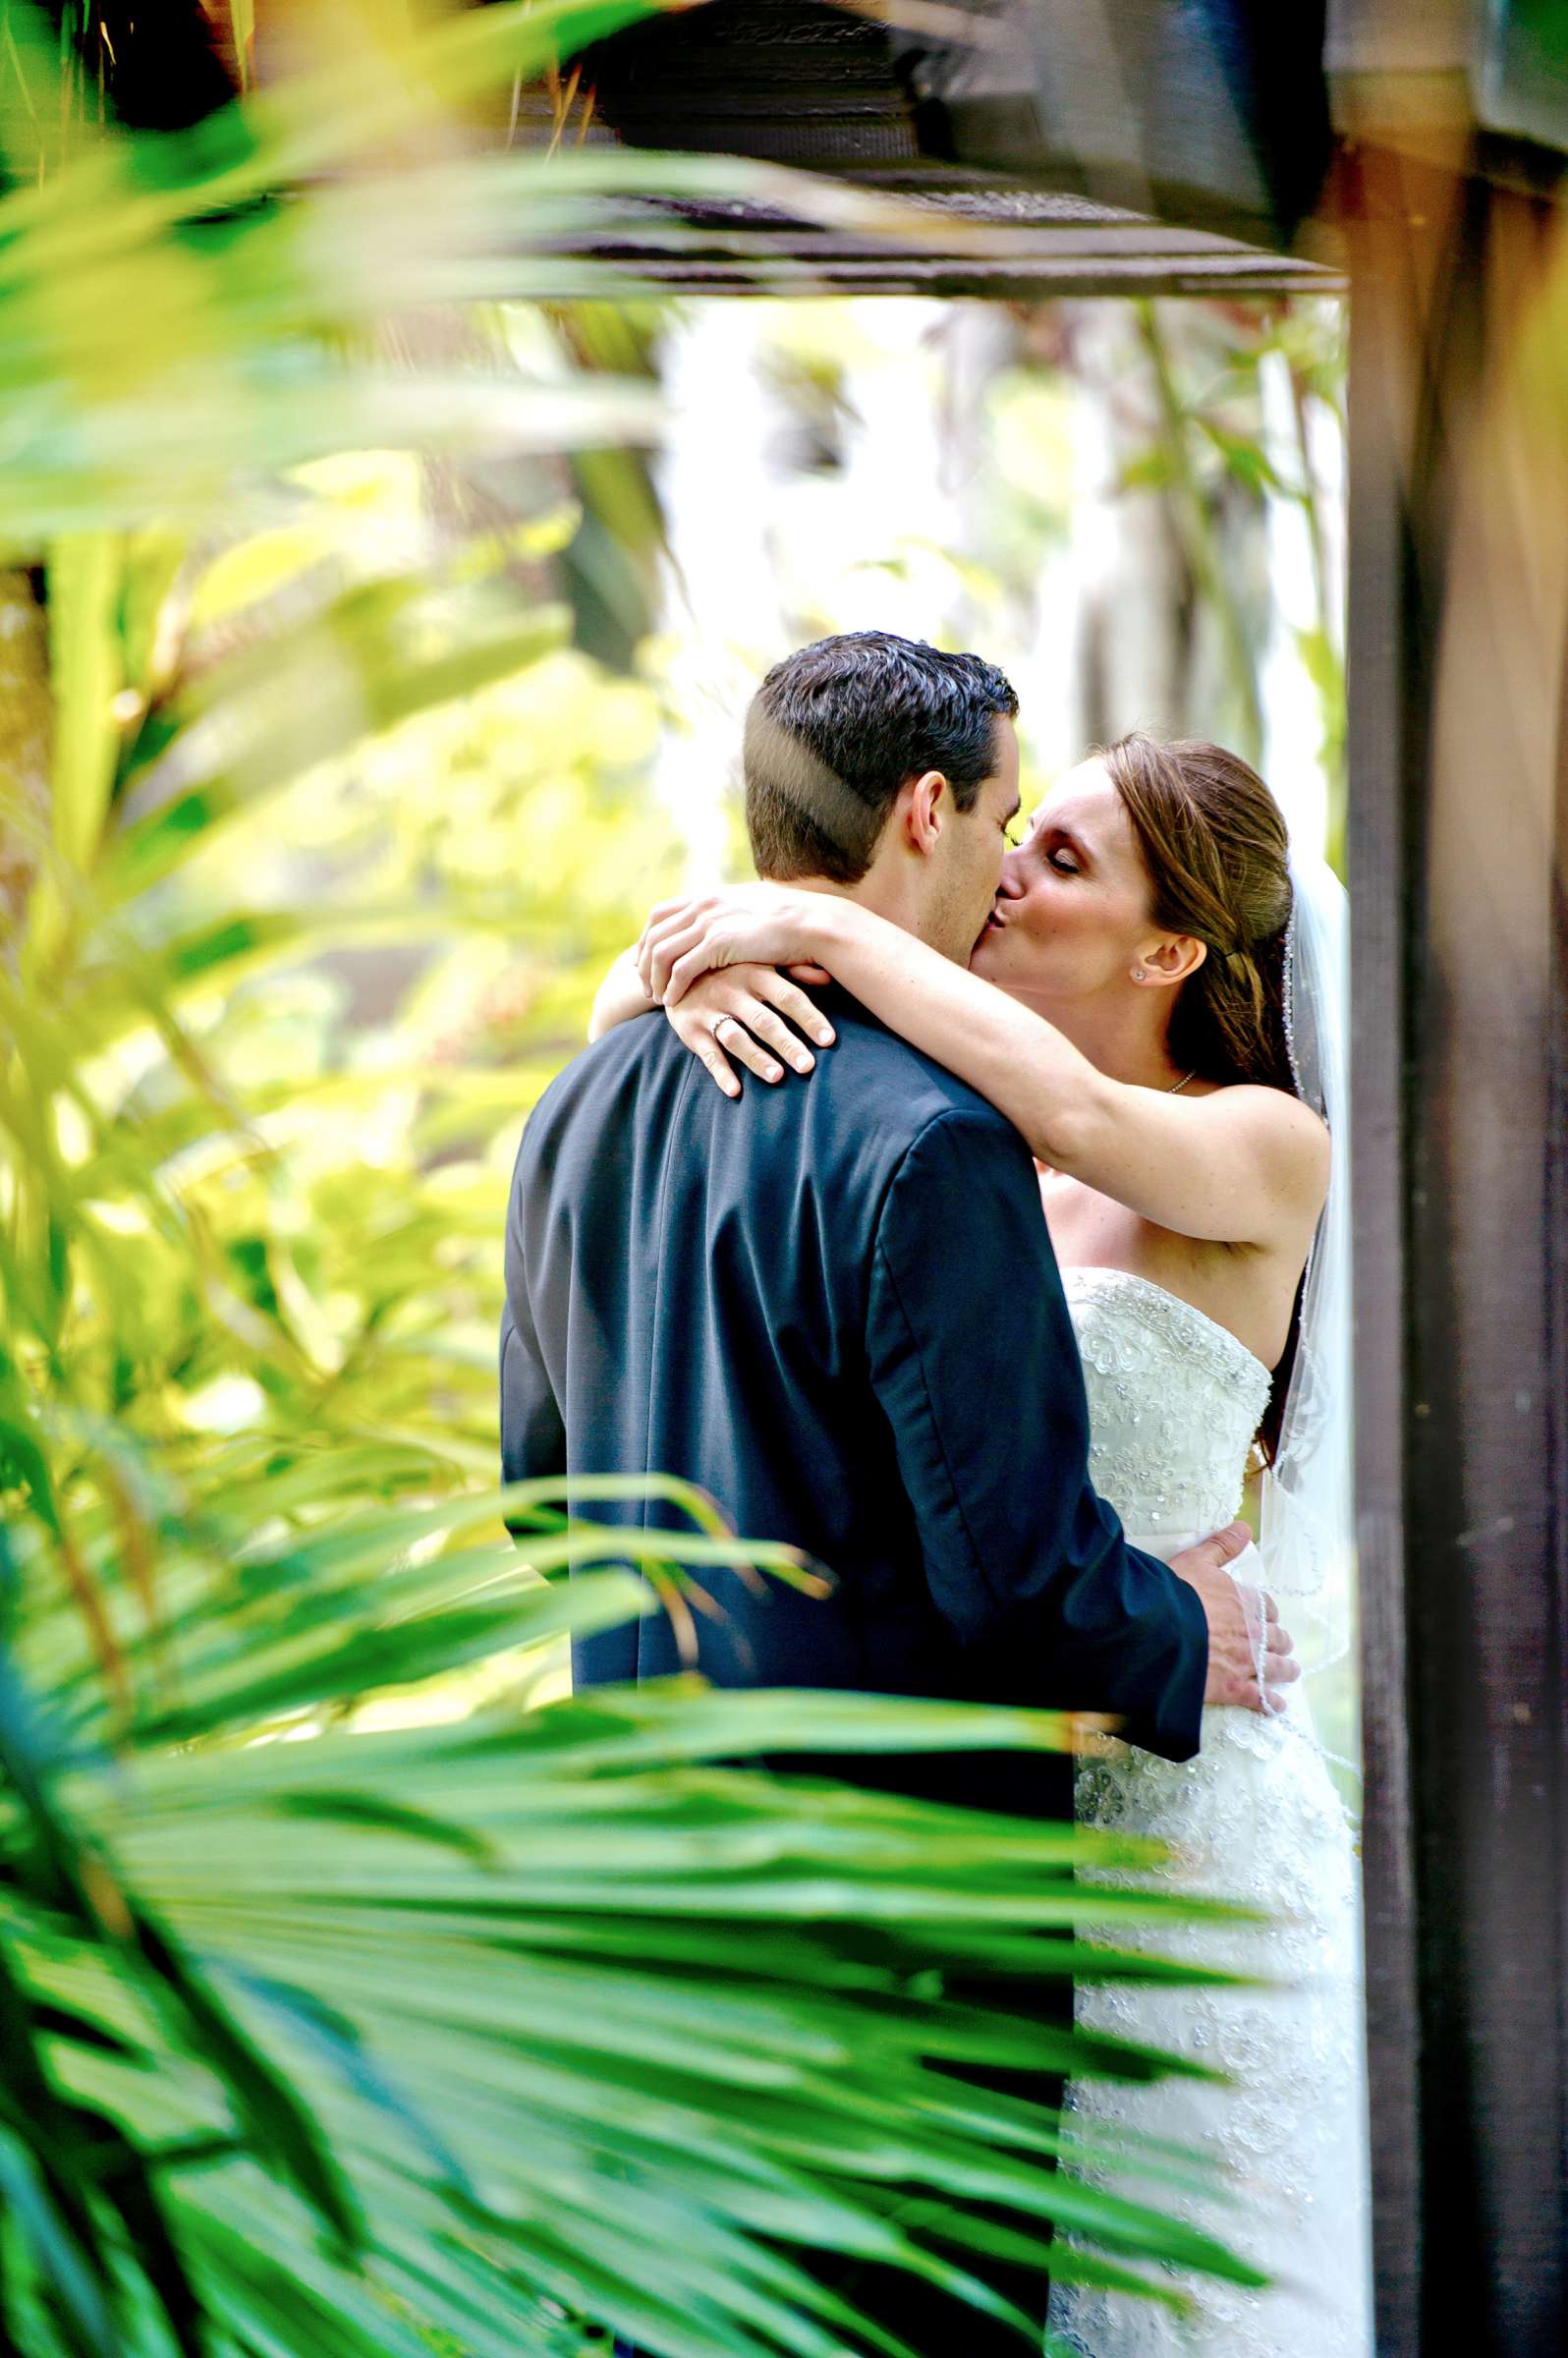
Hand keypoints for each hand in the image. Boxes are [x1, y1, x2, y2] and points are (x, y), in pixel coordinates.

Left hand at [638, 884, 823, 1005]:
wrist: (810, 922)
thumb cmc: (788, 920)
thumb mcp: (750, 908)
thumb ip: (729, 913)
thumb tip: (723, 920)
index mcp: (707, 897)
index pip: (659, 915)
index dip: (646, 940)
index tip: (646, 963)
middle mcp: (702, 906)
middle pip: (654, 935)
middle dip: (643, 964)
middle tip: (647, 987)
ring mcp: (708, 923)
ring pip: (662, 954)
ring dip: (655, 979)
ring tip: (657, 999)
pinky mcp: (718, 943)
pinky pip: (681, 970)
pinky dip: (672, 988)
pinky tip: (673, 1002)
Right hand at [665, 964, 836, 1099]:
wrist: (673, 969)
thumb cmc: (729, 970)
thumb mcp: (756, 963)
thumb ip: (792, 971)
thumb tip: (829, 976)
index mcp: (754, 973)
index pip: (788, 996)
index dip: (809, 1017)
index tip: (829, 1040)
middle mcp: (732, 991)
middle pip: (764, 1021)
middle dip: (787, 1044)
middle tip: (808, 1066)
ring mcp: (710, 1011)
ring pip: (736, 1038)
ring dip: (756, 1058)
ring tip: (777, 1077)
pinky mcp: (690, 1029)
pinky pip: (707, 1054)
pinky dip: (720, 1072)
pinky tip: (735, 1091)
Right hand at [1168, 1522, 1300, 1713]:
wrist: (1158, 1630)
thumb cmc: (1174, 1593)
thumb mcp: (1197, 1560)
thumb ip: (1222, 1545)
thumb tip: (1244, 1526)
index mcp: (1246, 1601)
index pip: (1266, 1606)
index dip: (1266, 1612)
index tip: (1265, 1616)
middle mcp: (1253, 1632)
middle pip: (1277, 1637)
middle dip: (1280, 1641)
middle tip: (1282, 1644)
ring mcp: (1246, 1662)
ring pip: (1276, 1667)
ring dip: (1285, 1669)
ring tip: (1290, 1671)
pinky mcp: (1234, 1688)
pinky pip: (1261, 1699)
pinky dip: (1271, 1703)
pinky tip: (1277, 1706)